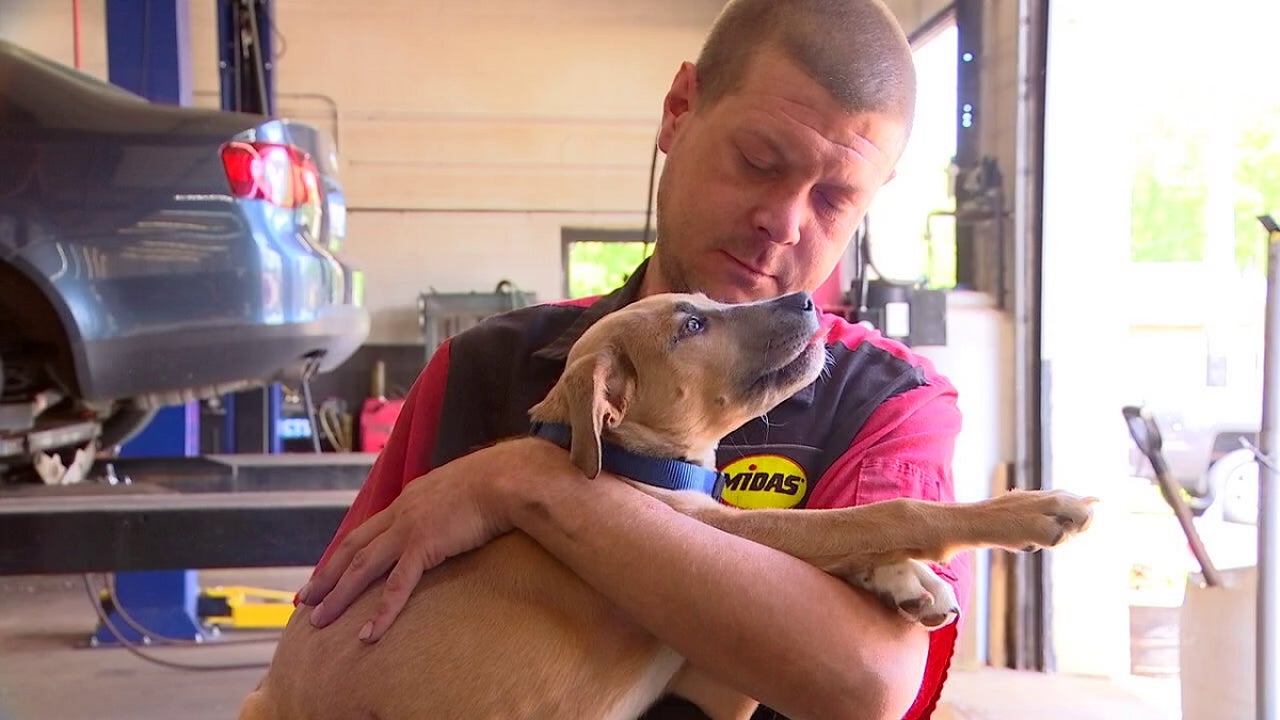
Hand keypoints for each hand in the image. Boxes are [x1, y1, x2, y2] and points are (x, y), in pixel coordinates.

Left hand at [296, 441, 522, 641]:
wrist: (506, 479)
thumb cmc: (494, 483)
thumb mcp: (459, 490)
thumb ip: (445, 506)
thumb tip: (451, 517)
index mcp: (407, 501)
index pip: (365, 531)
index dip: (342, 554)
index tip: (325, 572)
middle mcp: (400, 513)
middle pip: (352, 548)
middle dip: (326, 576)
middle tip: (304, 600)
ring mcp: (410, 529)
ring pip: (362, 567)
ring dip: (338, 595)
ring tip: (319, 620)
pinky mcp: (426, 545)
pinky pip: (398, 585)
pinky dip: (381, 611)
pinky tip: (368, 634)